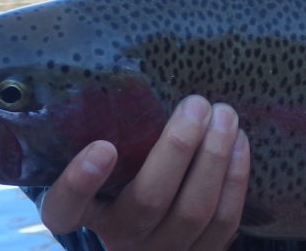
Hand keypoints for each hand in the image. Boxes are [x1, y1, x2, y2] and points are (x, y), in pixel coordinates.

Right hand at [39, 95, 249, 250]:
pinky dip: (235, 180)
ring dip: (214, 158)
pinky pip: (223, 223)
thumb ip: (105, 132)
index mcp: (85, 214)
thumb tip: (125, 72)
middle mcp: (119, 238)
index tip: (103, 147)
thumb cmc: (122, 178)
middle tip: (197, 104)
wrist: (151, 232)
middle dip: (178, 148)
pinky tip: (240, 144)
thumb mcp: (101, 163)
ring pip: (192, 212)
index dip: (80, 183)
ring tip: (225, 115)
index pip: (65, 209)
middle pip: (148, 201)